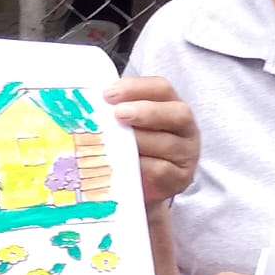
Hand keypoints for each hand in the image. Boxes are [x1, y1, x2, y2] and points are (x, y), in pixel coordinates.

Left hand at [103, 76, 198, 204]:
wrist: (140, 187)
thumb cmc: (132, 148)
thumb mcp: (127, 125)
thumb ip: (116, 111)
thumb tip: (89, 101)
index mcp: (172, 107)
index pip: (162, 88)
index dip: (137, 87)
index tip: (108, 93)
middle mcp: (186, 129)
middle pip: (177, 113)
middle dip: (146, 111)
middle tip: (118, 114)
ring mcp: (186, 155)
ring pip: (168, 143)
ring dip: (138, 140)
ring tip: (113, 141)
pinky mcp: (180, 179)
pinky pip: (161, 170)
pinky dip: (140, 165)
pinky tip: (122, 163)